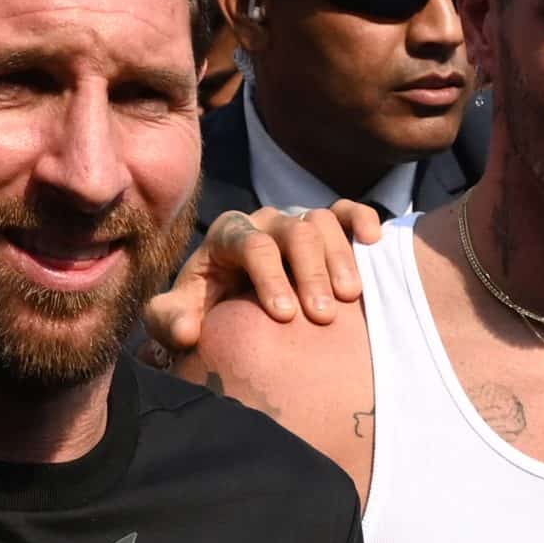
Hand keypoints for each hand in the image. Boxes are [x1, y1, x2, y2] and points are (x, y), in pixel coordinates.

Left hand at [140, 202, 381, 355]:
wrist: (230, 300)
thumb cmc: (207, 307)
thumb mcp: (180, 315)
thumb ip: (170, 321)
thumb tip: (186, 331)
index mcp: (228, 235)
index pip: (252, 246)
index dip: (270, 278)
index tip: (286, 315)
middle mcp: (264, 222)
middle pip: (294, 233)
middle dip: (309, 273)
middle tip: (323, 316)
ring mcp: (295, 221)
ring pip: (322, 223)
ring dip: (339, 257)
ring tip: (349, 296)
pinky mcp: (324, 226)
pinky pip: (346, 211)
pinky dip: (361, 219)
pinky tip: (373, 242)